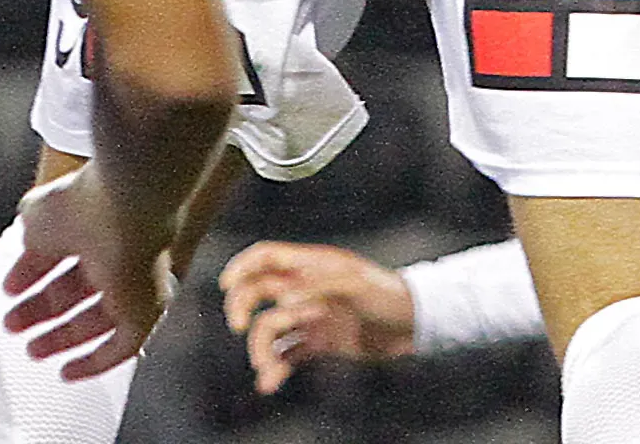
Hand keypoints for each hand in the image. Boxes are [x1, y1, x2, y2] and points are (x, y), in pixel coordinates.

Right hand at [0, 166, 173, 380]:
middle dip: (43, 309)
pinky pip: (120, 347)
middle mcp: (118, 255)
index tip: (10, 289)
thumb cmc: (83, 203)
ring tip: (30, 349)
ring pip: (97, 320)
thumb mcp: (37, 221)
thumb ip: (30, 242)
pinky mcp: (145, 311)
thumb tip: (23, 258)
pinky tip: (67, 371)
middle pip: (78, 290)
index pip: (62, 255)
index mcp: (93, 226)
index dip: (34, 274)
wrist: (125, 202)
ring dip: (62, 337)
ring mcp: (135, 284)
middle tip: (12, 324)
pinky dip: (93, 361)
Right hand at [218, 238, 415, 394]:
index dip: (242, 266)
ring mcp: (309, 317)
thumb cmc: (387, 295)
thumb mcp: (354, 284)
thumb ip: (317, 287)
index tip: (226, 285)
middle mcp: (303, 289)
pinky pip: (287, 355)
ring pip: (269, 329)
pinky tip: (270, 383)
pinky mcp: (317, 343)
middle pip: (257, 293)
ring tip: (266, 371)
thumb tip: (282, 299)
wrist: (413, 326)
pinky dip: (276, 368)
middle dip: (242, 307)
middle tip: (240, 327)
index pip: (265, 257)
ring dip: (261, 350)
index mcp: (310, 265)